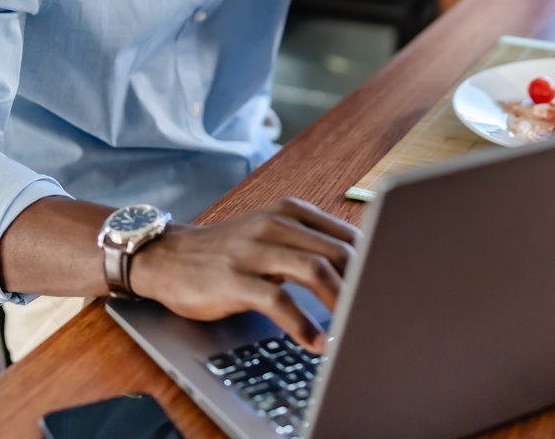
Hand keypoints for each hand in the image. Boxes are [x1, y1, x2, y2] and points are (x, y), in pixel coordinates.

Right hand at [127, 197, 357, 353]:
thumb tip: (357, 263)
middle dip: (361, 282)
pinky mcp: (236, 279)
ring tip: (352, 326)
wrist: (169, 257)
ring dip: (339, 301)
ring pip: (313, 270)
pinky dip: (302, 324)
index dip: (370, 260)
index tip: (386, 284)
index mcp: (288, 212)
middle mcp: (274, 226)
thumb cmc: (226, 250)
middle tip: (374, 308)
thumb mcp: (270, 233)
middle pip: (335, 251)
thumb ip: (308, 242)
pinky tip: (313, 342)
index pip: (344, 233)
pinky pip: (278, 302)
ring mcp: (254, 251)